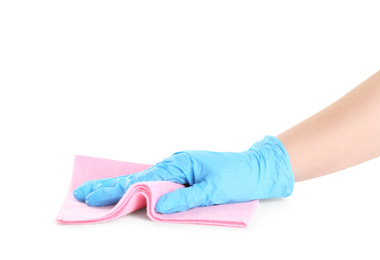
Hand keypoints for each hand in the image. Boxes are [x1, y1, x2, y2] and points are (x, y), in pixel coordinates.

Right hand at [73, 136, 294, 212]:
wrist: (257, 169)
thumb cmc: (238, 177)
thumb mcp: (214, 190)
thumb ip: (185, 199)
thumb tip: (157, 207)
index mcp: (179, 165)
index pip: (143, 181)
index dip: (118, 192)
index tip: (94, 197)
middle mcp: (175, 165)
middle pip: (138, 178)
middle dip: (110, 187)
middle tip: (84, 194)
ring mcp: (179, 170)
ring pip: (145, 180)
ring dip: (121, 187)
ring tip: (99, 192)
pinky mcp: (185, 176)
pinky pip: (157, 181)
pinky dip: (139, 186)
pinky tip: (130, 188)